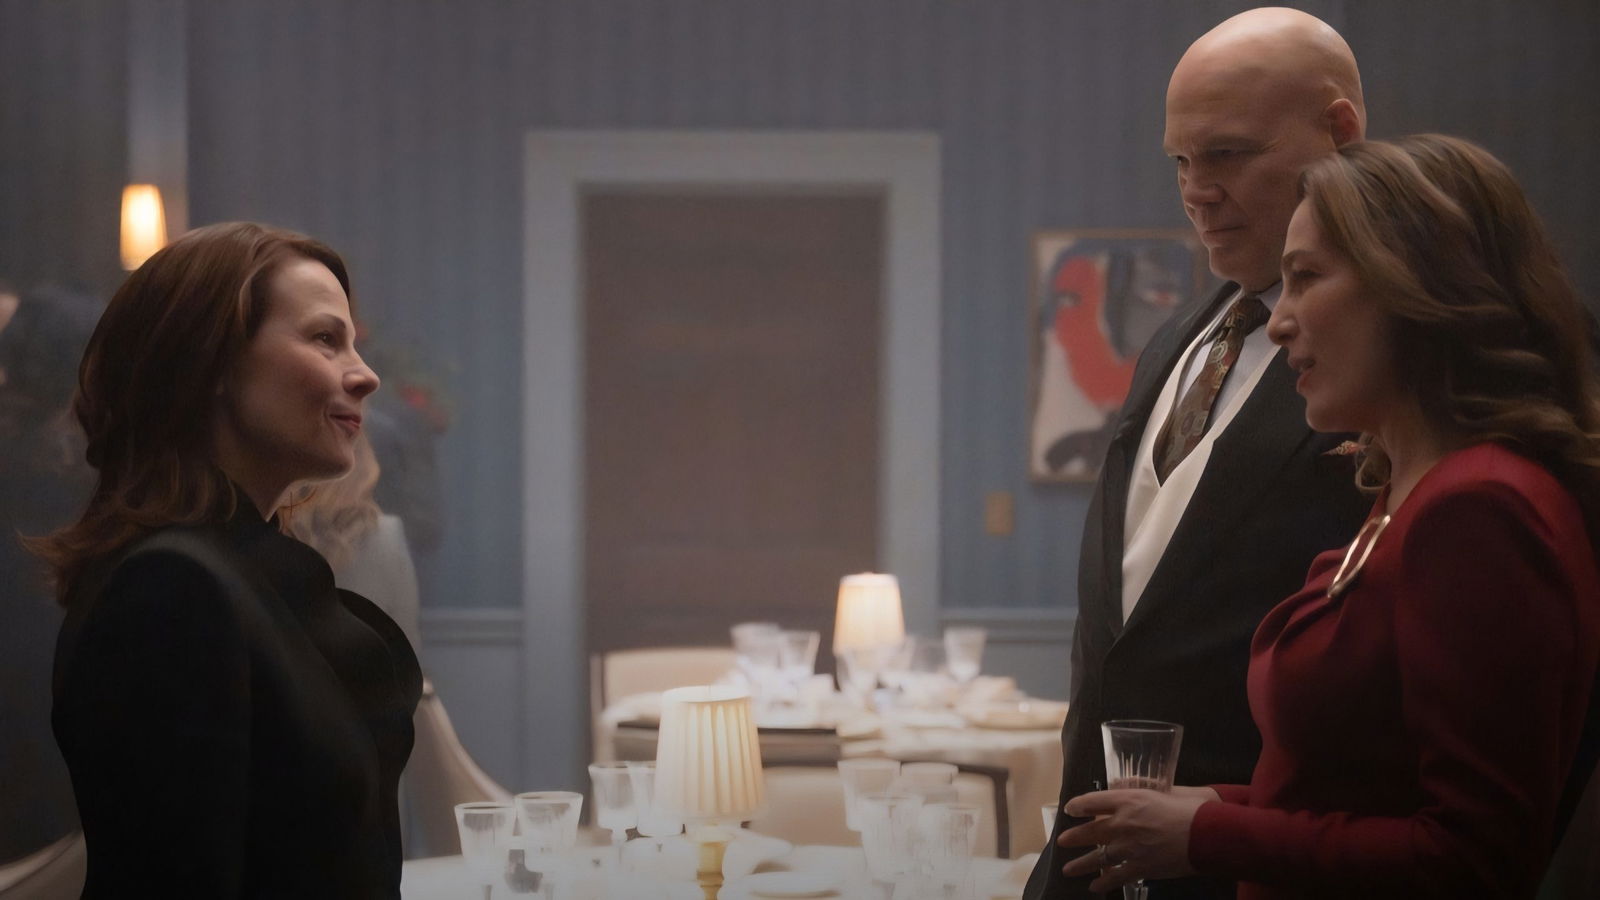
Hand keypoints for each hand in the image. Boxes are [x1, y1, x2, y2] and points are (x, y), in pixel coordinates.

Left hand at [1056, 788, 1210, 891]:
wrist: (1208, 834)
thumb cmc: (1192, 809)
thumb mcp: (1166, 790)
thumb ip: (1145, 789)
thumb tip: (1131, 785)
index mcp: (1128, 801)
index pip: (1092, 801)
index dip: (1078, 806)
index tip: (1070, 809)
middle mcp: (1123, 824)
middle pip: (1090, 832)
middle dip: (1073, 837)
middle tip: (1062, 841)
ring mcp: (1129, 848)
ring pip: (1097, 858)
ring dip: (1080, 865)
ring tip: (1068, 869)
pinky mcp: (1140, 867)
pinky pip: (1115, 877)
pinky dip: (1103, 883)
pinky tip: (1095, 887)